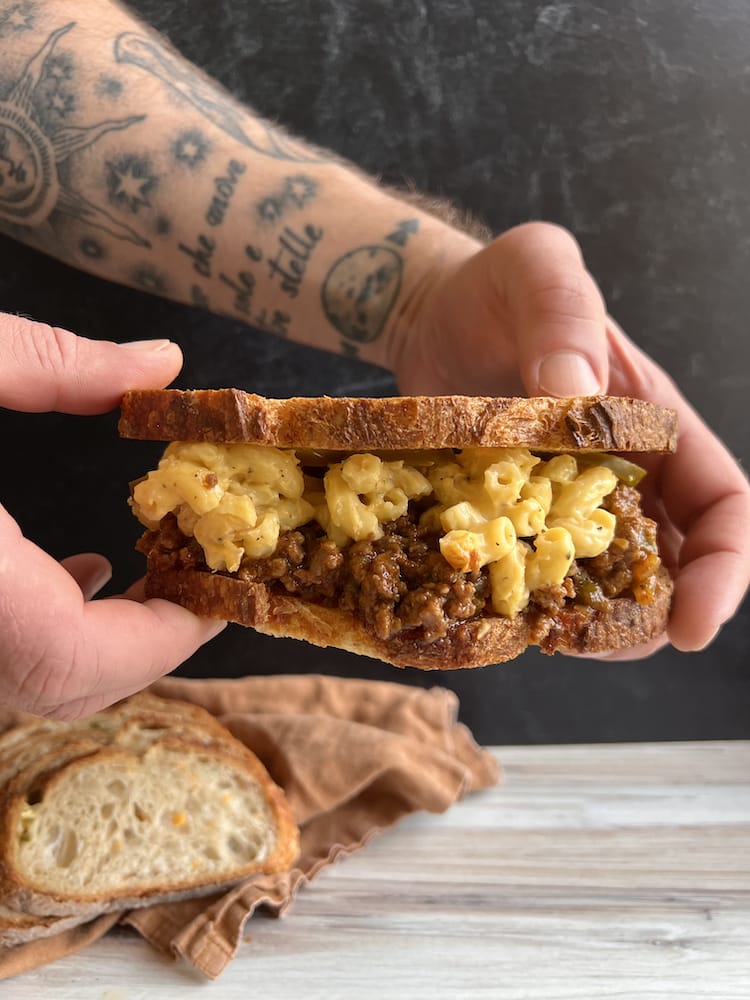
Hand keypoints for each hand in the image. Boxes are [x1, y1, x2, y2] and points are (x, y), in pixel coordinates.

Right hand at [0, 314, 224, 718]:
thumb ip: (51, 363)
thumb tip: (159, 360)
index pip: (69, 656)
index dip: (159, 640)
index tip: (219, 598)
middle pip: (57, 683)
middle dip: (146, 643)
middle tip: (203, 585)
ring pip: (30, 680)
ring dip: (103, 642)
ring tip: (154, 578)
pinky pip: (3, 655)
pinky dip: (53, 630)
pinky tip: (81, 573)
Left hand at [393, 222, 749, 656]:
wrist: (431, 310)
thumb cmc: (498, 286)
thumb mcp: (538, 267)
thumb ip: (563, 314)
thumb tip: (575, 397)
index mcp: (655, 421)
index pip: (722, 502)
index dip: (724, 566)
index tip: (694, 620)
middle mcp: (620, 471)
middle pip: (668, 560)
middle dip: (654, 612)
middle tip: (609, 642)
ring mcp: (562, 499)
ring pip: (601, 579)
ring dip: (591, 618)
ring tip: (553, 637)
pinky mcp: (508, 513)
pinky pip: (528, 570)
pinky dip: (524, 597)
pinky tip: (496, 611)